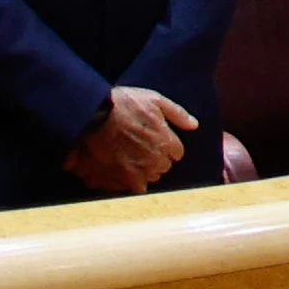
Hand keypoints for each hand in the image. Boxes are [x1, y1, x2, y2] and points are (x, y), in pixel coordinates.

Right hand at [62, 86, 193, 193]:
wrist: (94, 114)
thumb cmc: (124, 104)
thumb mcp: (155, 100)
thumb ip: (177, 114)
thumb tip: (194, 125)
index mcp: (166, 142)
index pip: (177, 153)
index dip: (166, 145)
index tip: (156, 139)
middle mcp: (155, 159)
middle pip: (163, 166)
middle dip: (155, 158)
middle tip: (140, 146)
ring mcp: (139, 171)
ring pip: (150, 177)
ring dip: (143, 170)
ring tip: (129, 156)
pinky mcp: (122, 179)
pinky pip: (135, 189)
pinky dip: (130, 182)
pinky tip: (123, 170)